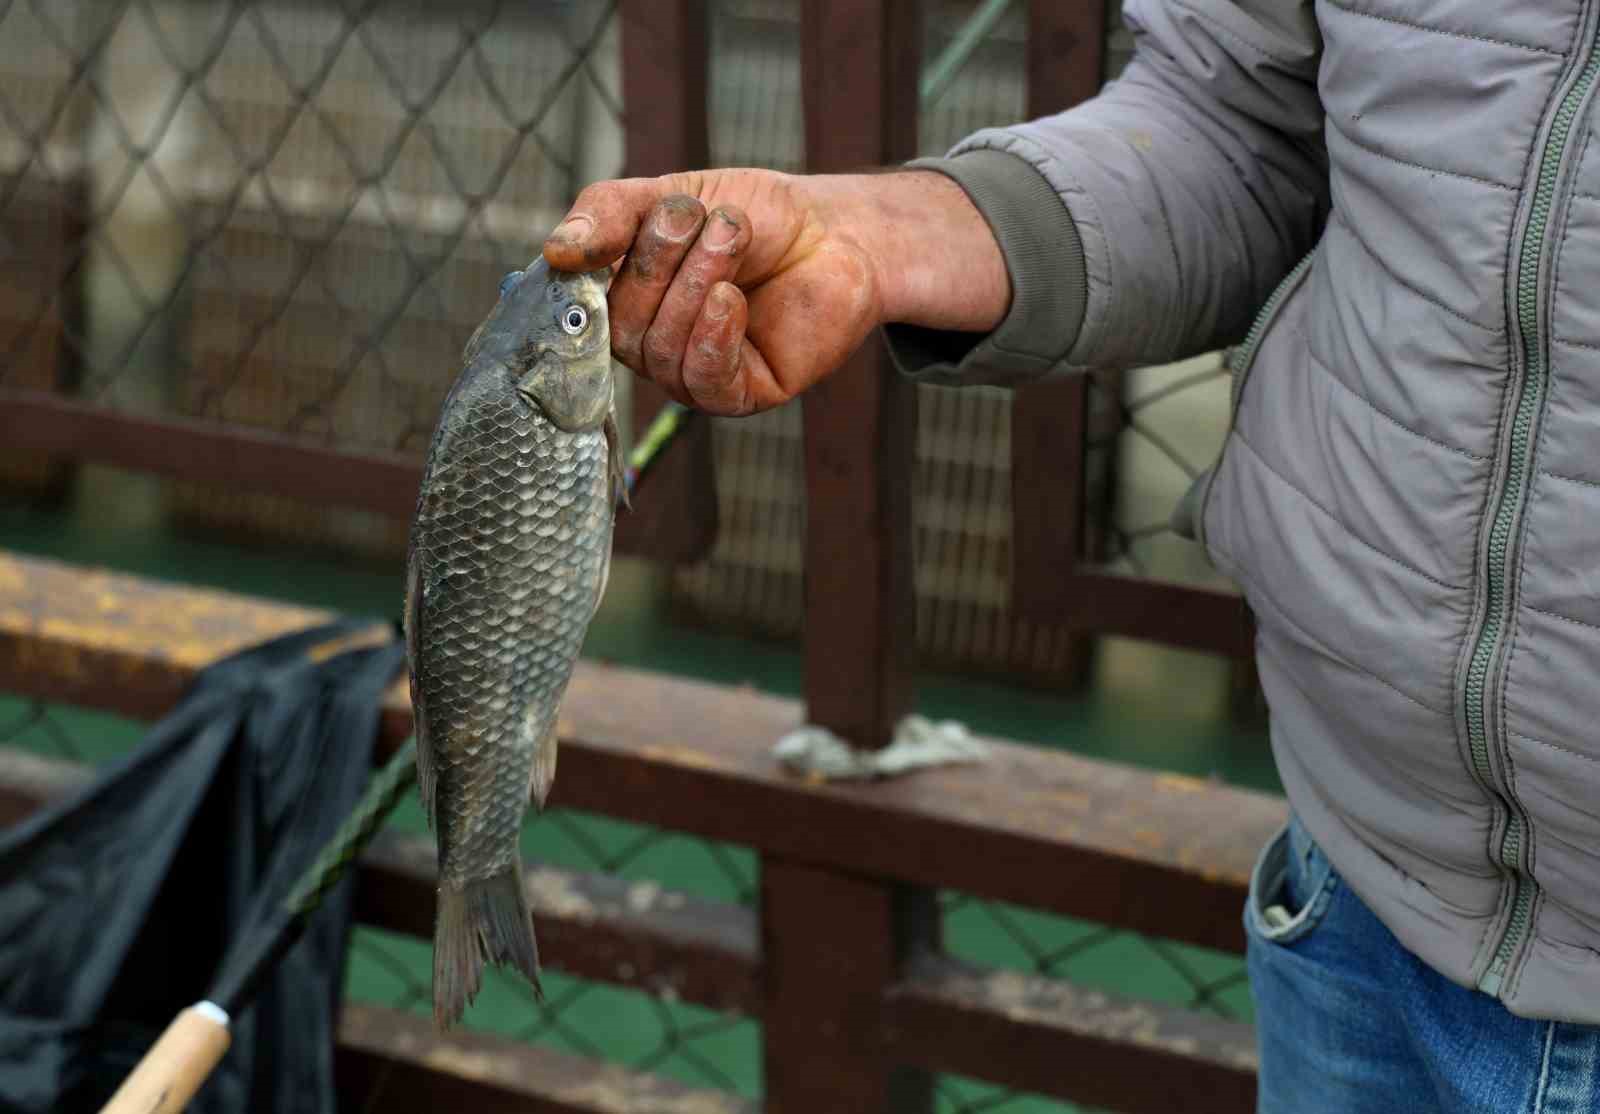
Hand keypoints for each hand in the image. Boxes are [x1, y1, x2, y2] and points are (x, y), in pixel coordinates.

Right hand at [542, 168, 1008, 415]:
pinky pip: (703, 380)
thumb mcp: (672, 193)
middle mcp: (652, 346)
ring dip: (697, 282)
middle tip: (701, 216)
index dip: (597, 263)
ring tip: (733, 234)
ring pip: (661, 349)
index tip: (631, 218)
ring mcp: (692, 374)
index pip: (581, 300)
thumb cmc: (755, 217)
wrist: (836, 233)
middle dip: (659, 261)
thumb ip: (610, 214)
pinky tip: (731, 298)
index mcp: (625, 300)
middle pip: (622, 325)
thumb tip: (553, 252)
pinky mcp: (738, 396)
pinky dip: (711, 335)